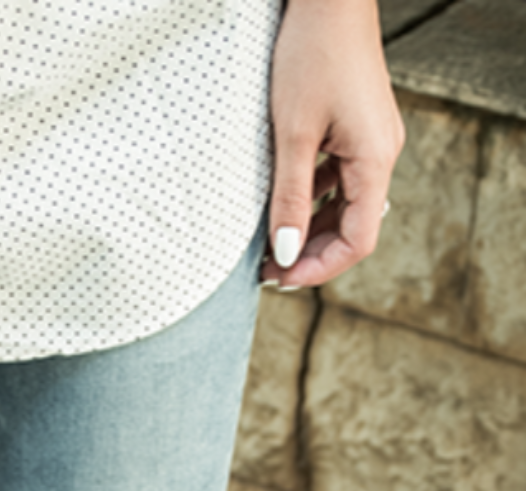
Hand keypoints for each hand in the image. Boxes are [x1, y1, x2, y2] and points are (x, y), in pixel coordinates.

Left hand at [263, 0, 405, 286]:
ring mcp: (370, 141)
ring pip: (343, 204)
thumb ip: (289, 197)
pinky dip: (311, 198)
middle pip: (352, 227)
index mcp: (375, 159)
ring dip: (308, 228)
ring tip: (267, 243)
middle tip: (265, 269)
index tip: (279, 278)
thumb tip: (284, 253)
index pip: (358, 240)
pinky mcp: (356, 128)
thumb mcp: (292, 134)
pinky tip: (280, 203)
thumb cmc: (310, 56)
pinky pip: (337, 178)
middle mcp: (380, 153)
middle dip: (311, 253)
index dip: (319, 268)